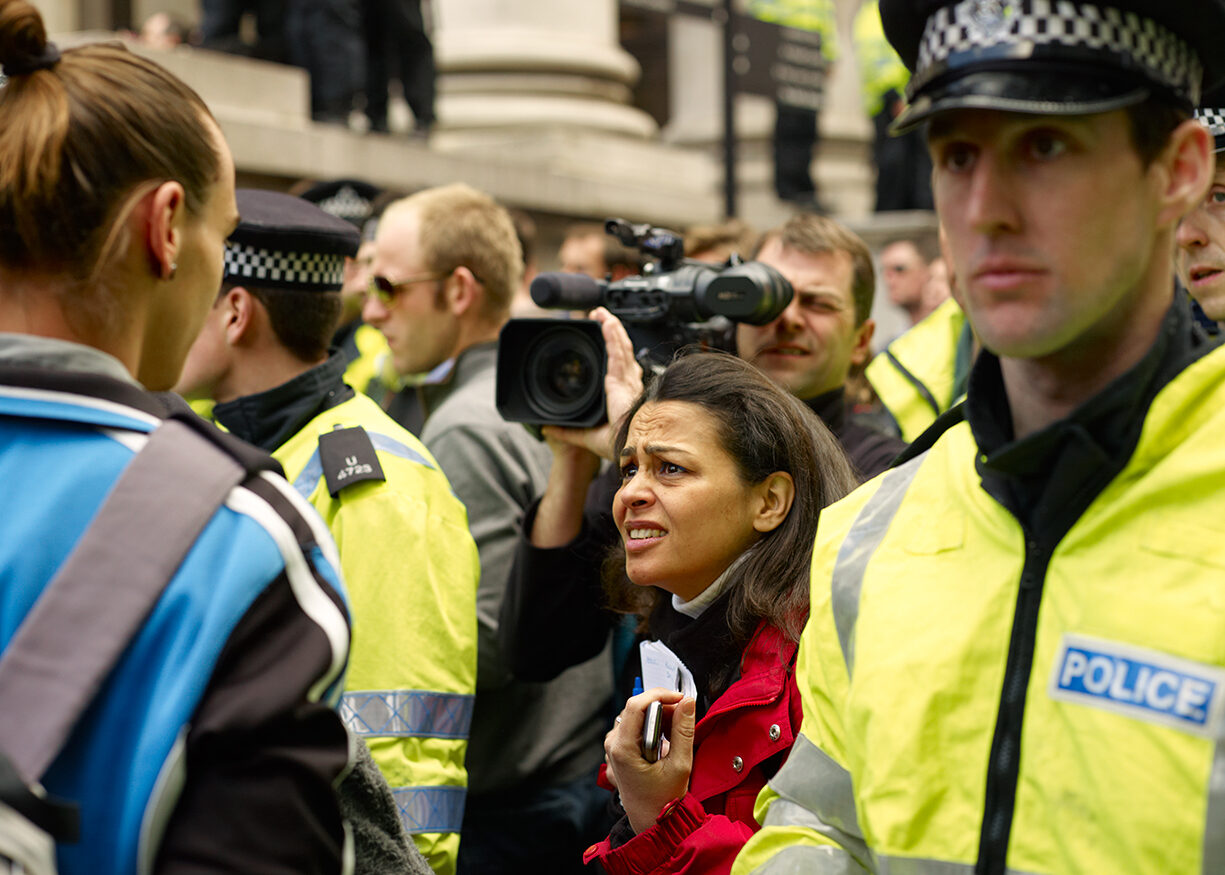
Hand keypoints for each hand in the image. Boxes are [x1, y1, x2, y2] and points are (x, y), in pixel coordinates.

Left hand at [542, 307, 642, 460]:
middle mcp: (628, 386)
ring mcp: (627, 382)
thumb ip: (566, 432)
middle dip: (614, 333)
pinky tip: (607, 323)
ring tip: (603, 314)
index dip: (615, 351)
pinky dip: (613, 336)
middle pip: (622, 352)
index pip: (619, 367)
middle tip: (602, 318)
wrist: (629, 450)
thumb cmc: (618, 446)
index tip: (608, 339)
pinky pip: (618, 353)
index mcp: (622, 396)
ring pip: (621, 348)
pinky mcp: (622, 381)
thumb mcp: (585, 437)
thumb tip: (547, 429)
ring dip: (613, 328)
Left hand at [604, 690, 695, 834]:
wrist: (652, 823)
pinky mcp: (618, 750)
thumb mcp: (680, 765)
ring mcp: (613, 747)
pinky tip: (664, 744)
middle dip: (662, 708)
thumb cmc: (663, 800)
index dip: (660, 695)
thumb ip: (684, 731)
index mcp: (623, 748)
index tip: (681, 699)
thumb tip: (688, 703)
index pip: (636, 704)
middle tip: (682, 720)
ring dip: (658, 719)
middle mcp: (613, 745)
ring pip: (636, 717)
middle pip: (636, 708)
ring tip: (674, 737)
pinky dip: (652, 728)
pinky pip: (634, 727)